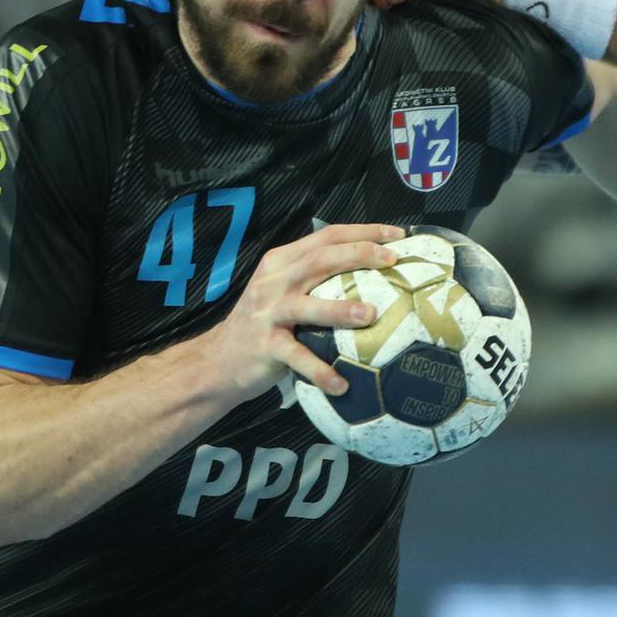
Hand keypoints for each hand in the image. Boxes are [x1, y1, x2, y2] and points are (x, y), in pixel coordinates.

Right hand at [200, 223, 404, 403]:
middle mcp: (273, 282)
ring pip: (306, 306)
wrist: (218, 360)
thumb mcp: (285, 290)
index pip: (325, 236)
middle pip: (319, 259)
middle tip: (392, 260)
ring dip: (339, 309)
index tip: (398, 235)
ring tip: (370, 314)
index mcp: (281, 262)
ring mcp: (267, 314)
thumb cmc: (266, 324)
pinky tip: (342, 384)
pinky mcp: (265, 346)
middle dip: (358, 255)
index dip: (362, 231)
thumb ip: (317, 277)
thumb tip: (374, 270)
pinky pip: (296, 358)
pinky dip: (320, 371)